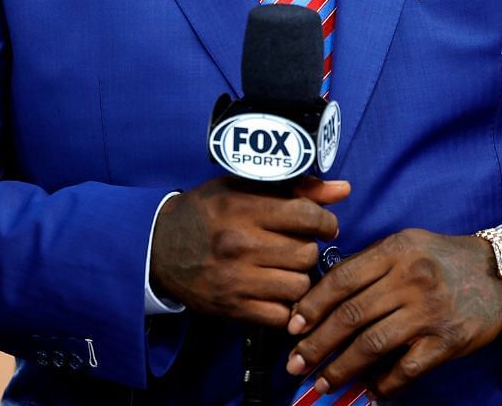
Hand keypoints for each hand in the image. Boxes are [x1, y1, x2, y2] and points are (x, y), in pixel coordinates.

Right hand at [150, 176, 350, 325]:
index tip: (323, 226)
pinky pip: (281, 316)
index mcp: (244, 208)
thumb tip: (344, 190)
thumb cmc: (208, 212)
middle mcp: (240, 244)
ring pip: (299, 286)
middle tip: (297, 248)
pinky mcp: (231, 308)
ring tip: (286, 270)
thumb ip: (298, 187)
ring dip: (300, 279)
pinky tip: (277, 293)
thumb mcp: (245, 186)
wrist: (157, 248)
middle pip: (306, 254)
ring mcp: (235, 279)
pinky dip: (286, 308)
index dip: (325, 222)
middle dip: (309, 250)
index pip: (308, 216)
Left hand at [285, 228, 501, 397]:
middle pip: (351, 316)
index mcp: (397, 252)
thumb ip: (370, 265)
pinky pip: (405, 369)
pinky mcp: (446, 341)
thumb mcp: (408, 244)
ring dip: (340, 368)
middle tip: (295, 363)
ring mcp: (430, 312)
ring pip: (371, 345)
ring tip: (322, 381)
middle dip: (316, 344)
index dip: (312, 306)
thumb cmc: (446, 259)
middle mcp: (412, 280)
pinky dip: (383, 384)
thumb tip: (323, 298)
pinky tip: (369, 389)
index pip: (342, 280)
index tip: (292, 327)